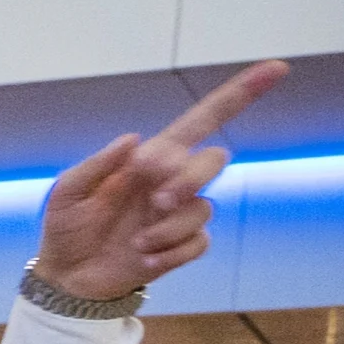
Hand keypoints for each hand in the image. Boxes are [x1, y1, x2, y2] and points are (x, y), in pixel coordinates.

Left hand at [31, 60, 285, 302]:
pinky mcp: (183, 244)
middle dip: (190, 177)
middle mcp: (172, 181)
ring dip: (169, 226)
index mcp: (150, 159)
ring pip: (204, 207)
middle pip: (213, 160)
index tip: (277, 68)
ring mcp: (180, 214)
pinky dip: (171, 252)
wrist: (67, 275)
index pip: (202, 120)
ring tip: (136, 241)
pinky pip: (199, 242)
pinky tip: (144, 258)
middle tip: (157, 200)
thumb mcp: (68, 191)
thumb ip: (97, 164)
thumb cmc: (66, 226)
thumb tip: (134, 140)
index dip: (240, 94)